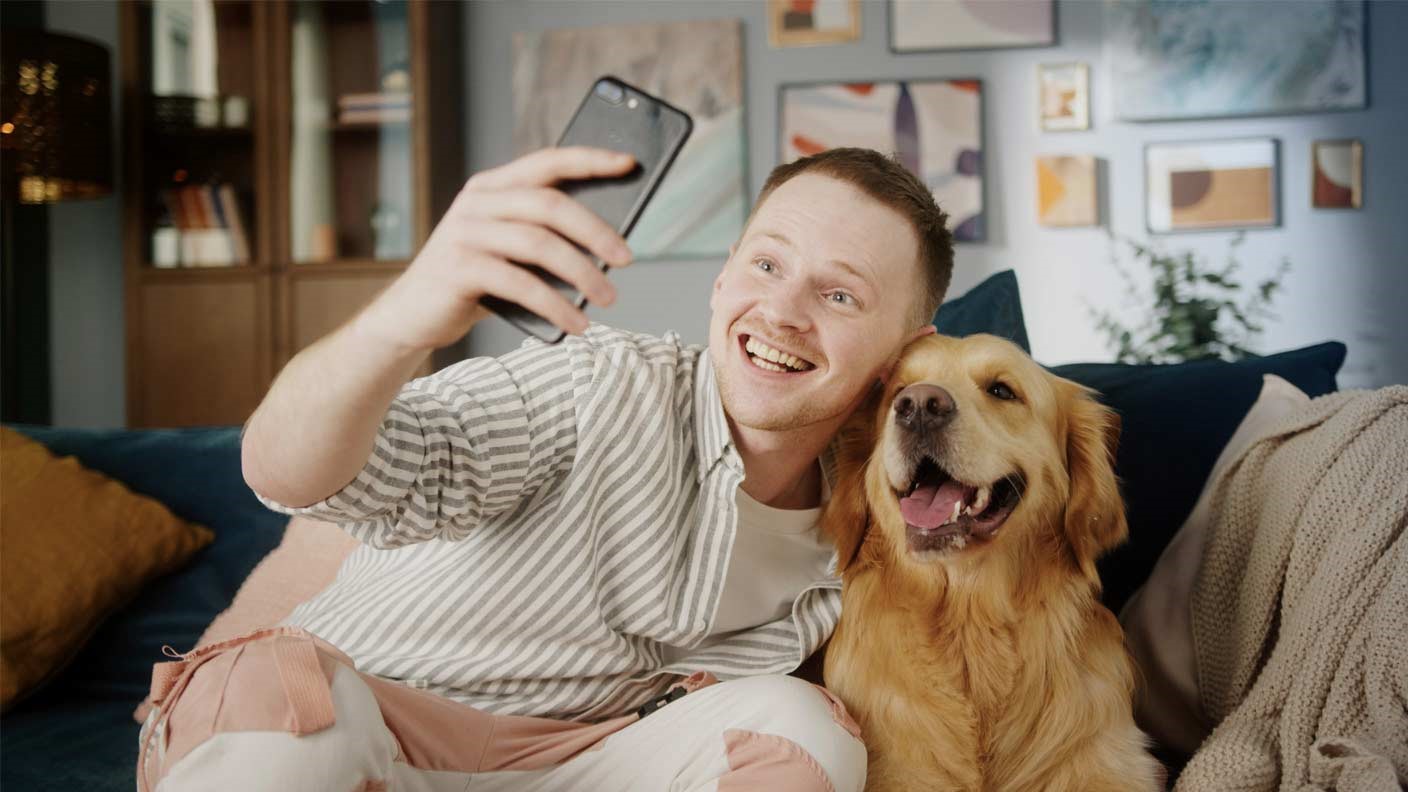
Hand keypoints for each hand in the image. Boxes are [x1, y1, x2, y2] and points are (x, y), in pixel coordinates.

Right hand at [356, 146, 636, 351]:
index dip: (590, 159)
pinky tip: (577, 324)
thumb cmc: (473, 282)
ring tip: (609, 298)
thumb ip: (544, 238)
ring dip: (582, 274)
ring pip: (540, 244)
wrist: (410, 316)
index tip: (629, 163)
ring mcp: (465, 233)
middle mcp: (477, 202)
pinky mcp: (458, 268)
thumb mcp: (509, 252)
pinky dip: (556, 305)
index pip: (547, 162)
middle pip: (551, 205)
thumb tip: (610, 247)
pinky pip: (520, 284)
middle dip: (596, 231)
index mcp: (492, 187)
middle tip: (627, 258)